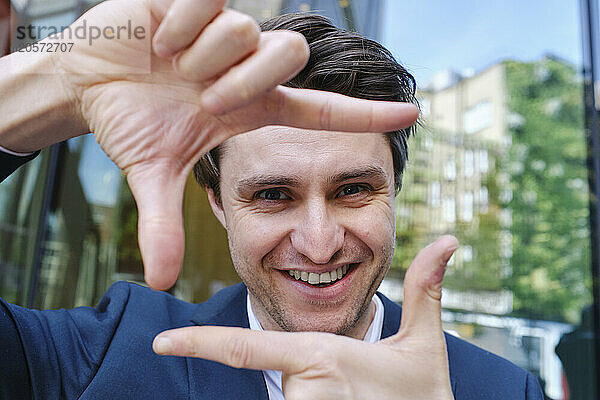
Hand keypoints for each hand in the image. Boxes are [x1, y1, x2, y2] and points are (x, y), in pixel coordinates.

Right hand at [45, 0, 417, 289]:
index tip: (411, 115)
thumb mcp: (152, 174)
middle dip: (242, 82)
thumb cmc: (130, 121)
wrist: (90, 79)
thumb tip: (165, 285)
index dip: (366, 115)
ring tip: (170, 66)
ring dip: (202, 59)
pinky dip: (178, 25)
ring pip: (248, 31)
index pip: (322, 110)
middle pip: (290, 54)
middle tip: (200, 100)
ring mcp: (226, 30)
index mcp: (252, 107)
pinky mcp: (197, 0)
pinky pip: (208, 3)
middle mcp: (249, 66)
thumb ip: (165, 225)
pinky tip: (158, 39)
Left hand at [153, 236, 457, 399]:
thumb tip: (450, 240)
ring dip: (313, 397)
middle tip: (351, 390)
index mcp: (319, 358)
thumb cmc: (423, 399)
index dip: (200, 342)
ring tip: (354, 398)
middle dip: (305, 380)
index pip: (246, 348)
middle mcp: (303, 392)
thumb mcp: (424, 346)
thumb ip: (426, 290)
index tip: (163, 340)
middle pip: (279, 380)